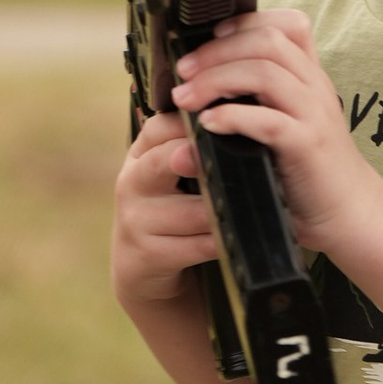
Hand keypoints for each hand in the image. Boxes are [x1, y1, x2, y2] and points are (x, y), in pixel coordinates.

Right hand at [110, 107, 221, 310]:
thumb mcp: (172, 173)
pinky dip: (223, 241)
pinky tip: (240, 238)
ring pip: (193, 211)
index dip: (195, 123)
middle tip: (218, 156)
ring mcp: (135, 219)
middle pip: (163, 161)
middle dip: (193, 157)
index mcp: (141, 153)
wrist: (142, 264)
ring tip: (251, 206)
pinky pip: (198, 245)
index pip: (163, 127)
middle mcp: (132, 181)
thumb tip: (241, 119)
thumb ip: (194, 146)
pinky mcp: (146, 254)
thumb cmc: (170, 208)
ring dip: (225, 210)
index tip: (226, 120)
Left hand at [170, 8, 376, 252]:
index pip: (286, 25)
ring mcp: (314, 115)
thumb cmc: (310, 170)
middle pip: (266, 42)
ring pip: (263, 73)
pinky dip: (232, 116)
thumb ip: (261, 98)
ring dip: (215, 80)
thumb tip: (203, 81)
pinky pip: (267, 119)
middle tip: (183, 71)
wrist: (351, 213)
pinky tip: (208, 124)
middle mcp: (315, 87)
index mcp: (311, 77)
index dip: (245, 22)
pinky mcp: (307, 146)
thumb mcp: (291, 121)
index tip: (211, 37)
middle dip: (216, 51)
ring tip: (185, 99)